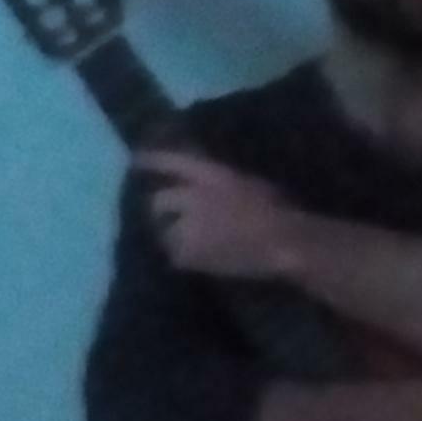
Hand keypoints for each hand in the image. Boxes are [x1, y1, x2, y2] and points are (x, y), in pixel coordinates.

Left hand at [136, 150, 304, 280]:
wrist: (284, 241)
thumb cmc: (278, 209)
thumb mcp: (249, 181)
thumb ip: (224, 180)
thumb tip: (208, 180)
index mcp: (211, 174)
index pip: (170, 161)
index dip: (151, 160)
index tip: (137, 160)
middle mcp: (193, 197)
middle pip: (159, 200)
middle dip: (160, 208)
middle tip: (166, 216)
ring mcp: (190, 227)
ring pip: (165, 231)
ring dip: (172, 235)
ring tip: (184, 242)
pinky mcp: (191, 254)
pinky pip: (176, 256)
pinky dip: (183, 258)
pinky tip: (196, 259)